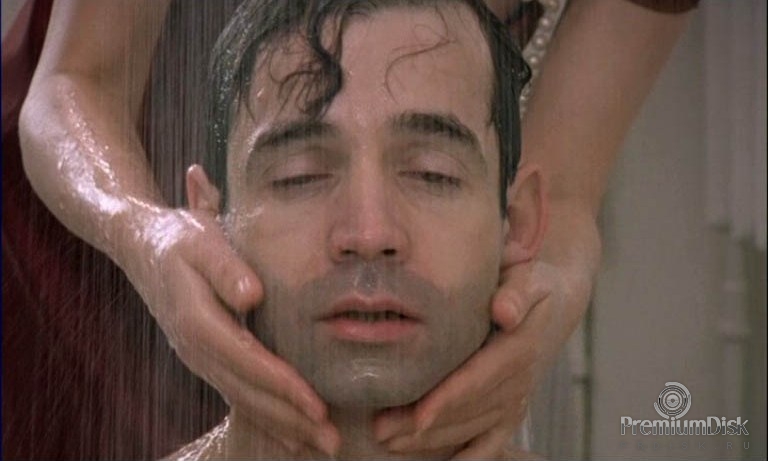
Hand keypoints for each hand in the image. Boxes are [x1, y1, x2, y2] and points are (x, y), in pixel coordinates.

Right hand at [117, 206, 339, 455]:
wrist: (141, 246)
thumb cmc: (180, 239)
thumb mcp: (202, 241)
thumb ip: (226, 268)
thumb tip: (253, 297)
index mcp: (199, 322)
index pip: (249, 362)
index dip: (284, 387)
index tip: (318, 407)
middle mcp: (197, 351)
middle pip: (249, 394)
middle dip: (291, 420)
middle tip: (331, 442)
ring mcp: (199, 359)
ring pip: (244, 401)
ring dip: (283, 426)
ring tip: (320, 445)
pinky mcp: (206, 359)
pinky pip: (238, 396)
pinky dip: (265, 418)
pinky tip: (289, 436)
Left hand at [373, 205, 599, 458]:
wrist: (557, 303)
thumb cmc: (533, 283)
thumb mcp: (529, 277)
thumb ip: (517, 293)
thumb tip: (504, 311)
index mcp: (520, 348)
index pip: (480, 379)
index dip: (450, 400)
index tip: (420, 417)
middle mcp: (519, 381)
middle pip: (469, 410)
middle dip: (425, 426)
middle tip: (382, 431)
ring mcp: (516, 400)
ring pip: (472, 430)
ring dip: (432, 442)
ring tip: (389, 442)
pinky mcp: (511, 410)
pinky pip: (489, 442)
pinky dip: (466, 457)